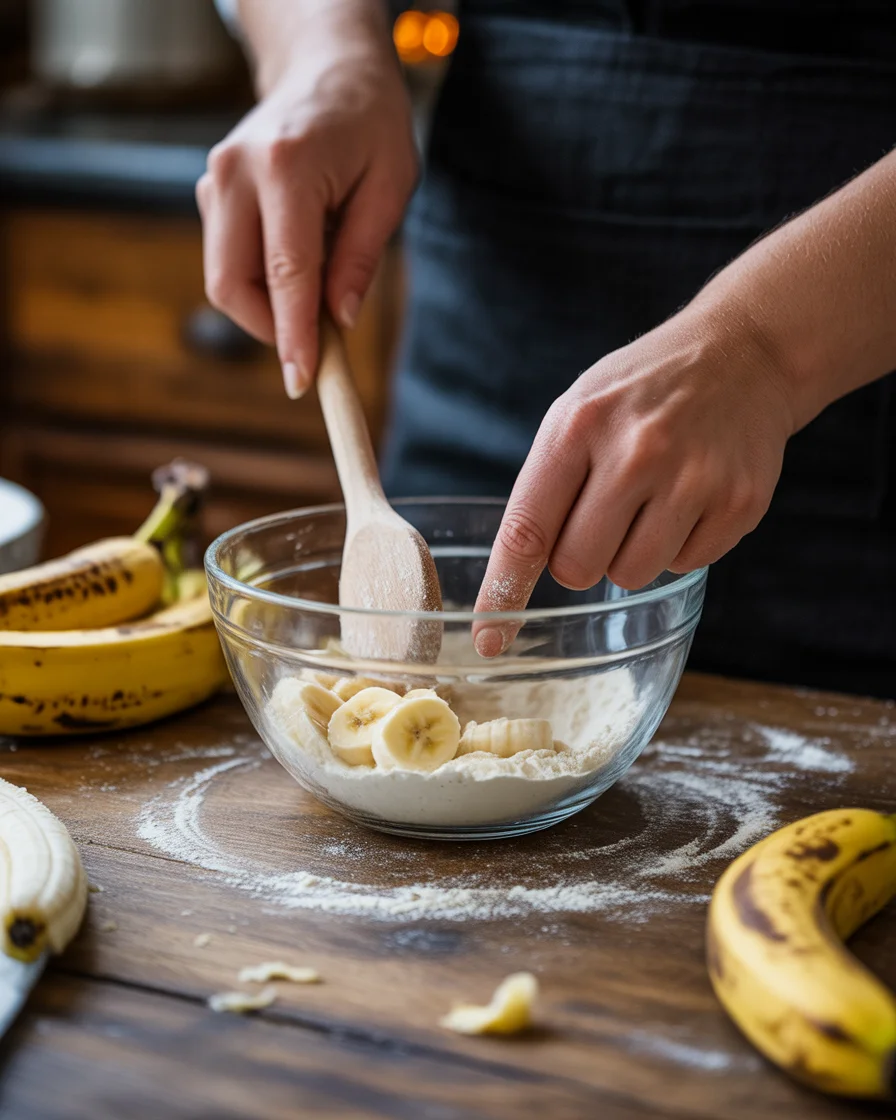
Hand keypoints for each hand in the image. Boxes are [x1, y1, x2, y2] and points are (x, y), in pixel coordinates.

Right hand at [197, 20, 416, 397]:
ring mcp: (215, 179)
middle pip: (231, 282)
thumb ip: (362, 256)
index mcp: (287, 167)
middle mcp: (237, 172)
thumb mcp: (391, 186)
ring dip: (267, 305)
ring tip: (318, 289)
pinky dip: (260, 279)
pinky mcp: (211, 190)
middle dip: (269, 328)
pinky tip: (299, 261)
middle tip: (314, 345)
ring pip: (224, 275)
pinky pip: (227, 256)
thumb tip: (339, 320)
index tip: (302, 382)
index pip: (286, 273)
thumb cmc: (370, 124)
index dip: (293, 336)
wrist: (327, 69)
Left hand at [473, 308, 795, 655]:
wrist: (743, 356)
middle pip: (577, 568)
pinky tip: (688, 497)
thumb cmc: (642, 392)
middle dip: (579, 556)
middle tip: (601, 514)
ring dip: (629, 555)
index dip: (504, 591)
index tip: (489, 637)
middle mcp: (636, 453)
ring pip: (630, 576)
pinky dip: (678, 545)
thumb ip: (545, 486)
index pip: (528, 530)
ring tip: (648, 501)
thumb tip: (515, 577)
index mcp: (579, 426)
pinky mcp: (739, 503)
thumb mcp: (578, 411)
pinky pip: (684, 566)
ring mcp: (693, 479)